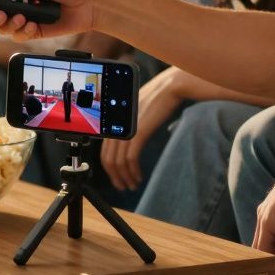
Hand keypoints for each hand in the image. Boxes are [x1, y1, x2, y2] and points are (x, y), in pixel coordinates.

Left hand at [101, 70, 180, 190]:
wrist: (170, 87)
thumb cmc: (158, 97)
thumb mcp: (137, 111)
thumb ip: (129, 125)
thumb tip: (129, 141)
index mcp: (114, 120)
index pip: (104, 150)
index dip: (109, 168)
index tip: (117, 178)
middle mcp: (117, 124)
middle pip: (108, 158)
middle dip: (115, 177)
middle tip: (123, 187)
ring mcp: (126, 128)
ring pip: (118, 161)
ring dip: (125, 177)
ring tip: (132, 185)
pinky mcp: (138, 132)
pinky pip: (130, 158)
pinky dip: (133, 171)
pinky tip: (138, 177)